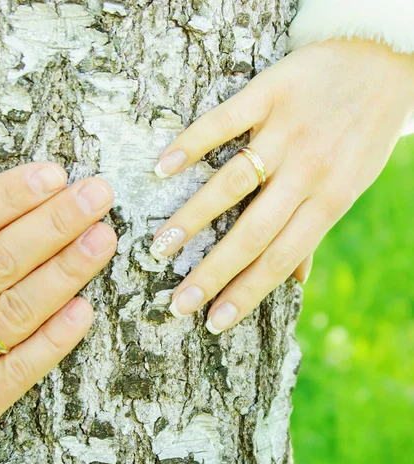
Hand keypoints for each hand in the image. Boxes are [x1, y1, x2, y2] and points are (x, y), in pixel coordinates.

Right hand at [0, 163, 116, 463]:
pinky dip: (55, 340)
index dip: (10, 197)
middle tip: (97, 195)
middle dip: (55, 222)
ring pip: (19, 309)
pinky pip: (20, 370)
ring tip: (102, 238)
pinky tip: (85, 311)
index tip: (50, 175)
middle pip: (1, 260)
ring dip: (67, 271)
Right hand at [150, 38, 413, 332]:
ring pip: (233, 183)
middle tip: (176, 301)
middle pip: (253, 233)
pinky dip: (192, 144)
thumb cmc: (363, 134)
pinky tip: (162, 168)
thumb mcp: (351, 186)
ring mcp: (288, 131)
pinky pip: (225, 120)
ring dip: (192, 218)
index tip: (213, 322)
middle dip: (212, 273)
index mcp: (330, 200)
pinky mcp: (271, 91)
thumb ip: (316, 232)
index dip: (246, 294)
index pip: (280, 259)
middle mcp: (308, 171)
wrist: (385, 57)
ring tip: (160, 246)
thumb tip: (299, 284)